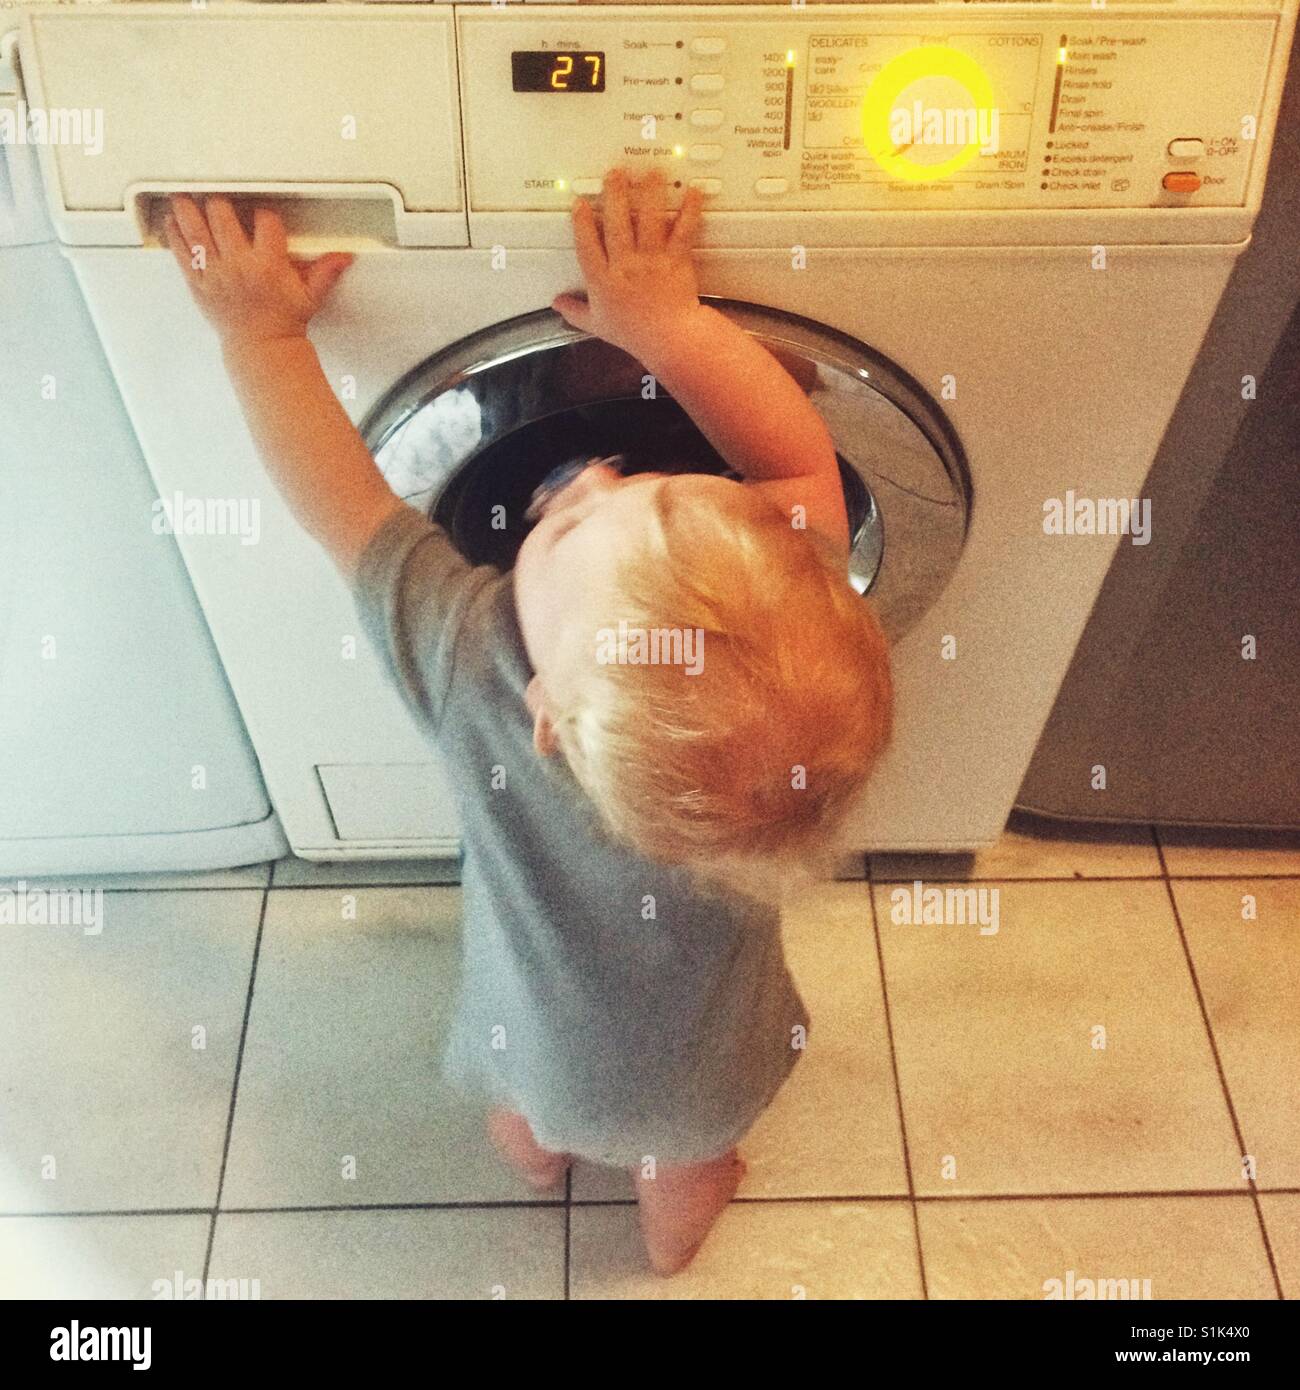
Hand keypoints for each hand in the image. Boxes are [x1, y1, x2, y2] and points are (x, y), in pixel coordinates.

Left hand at [163, 195, 352, 348]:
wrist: (263, 348)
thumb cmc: (283, 322)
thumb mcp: (310, 295)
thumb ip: (325, 272)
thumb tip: (343, 257)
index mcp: (268, 263)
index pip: (264, 220)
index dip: (264, 211)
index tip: (262, 212)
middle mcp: (239, 264)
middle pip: (222, 213)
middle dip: (221, 200)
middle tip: (220, 197)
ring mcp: (216, 273)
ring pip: (194, 227)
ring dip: (187, 207)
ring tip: (184, 196)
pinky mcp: (199, 284)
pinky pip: (181, 253)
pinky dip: (174, 234)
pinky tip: (172, 222)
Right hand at [551, 166, 706, 359]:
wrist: (669, 340)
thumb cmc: (635, 334)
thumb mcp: (597, 325)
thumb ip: (575, 311)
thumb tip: (557, 304)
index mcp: (603, 280)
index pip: (587, 245)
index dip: (582, 222)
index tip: (580, 203)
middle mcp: (625, 266)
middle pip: (616, 223)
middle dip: (614, 195)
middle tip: (614, 174)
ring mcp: (651, 261)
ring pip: (648, 220)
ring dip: (649, 193)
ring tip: (649, 173)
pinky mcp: (676, 260)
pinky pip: (682, 230)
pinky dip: (689, 211)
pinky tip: (691, 193)